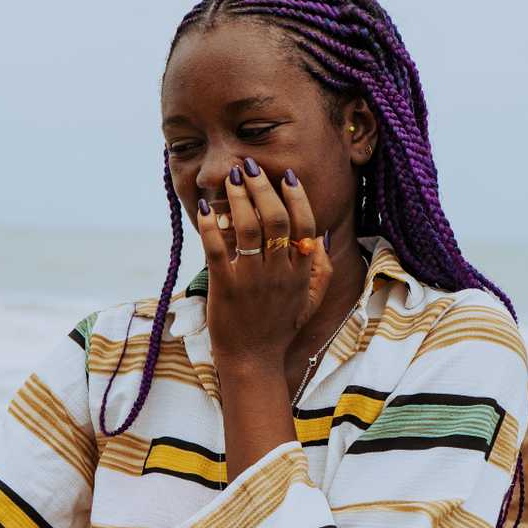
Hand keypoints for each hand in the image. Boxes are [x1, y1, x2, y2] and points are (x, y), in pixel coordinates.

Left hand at [195, 158, 332, 369]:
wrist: (253, 361)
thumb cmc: (280, 328)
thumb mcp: (311, 300)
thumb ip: (322, 269)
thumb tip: (321, 235)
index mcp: (300, 272)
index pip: (303, 224)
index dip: (295, 196)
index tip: (286, 175)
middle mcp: (278, 272)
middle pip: (274, 219)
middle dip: (262, 188)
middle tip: (251, 166)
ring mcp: (251, 280)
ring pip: (247, 229)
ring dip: (238, 199)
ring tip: (231, 178)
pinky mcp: (226, 288)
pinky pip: (218, 250)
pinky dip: (211, 227)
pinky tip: (206, 208)